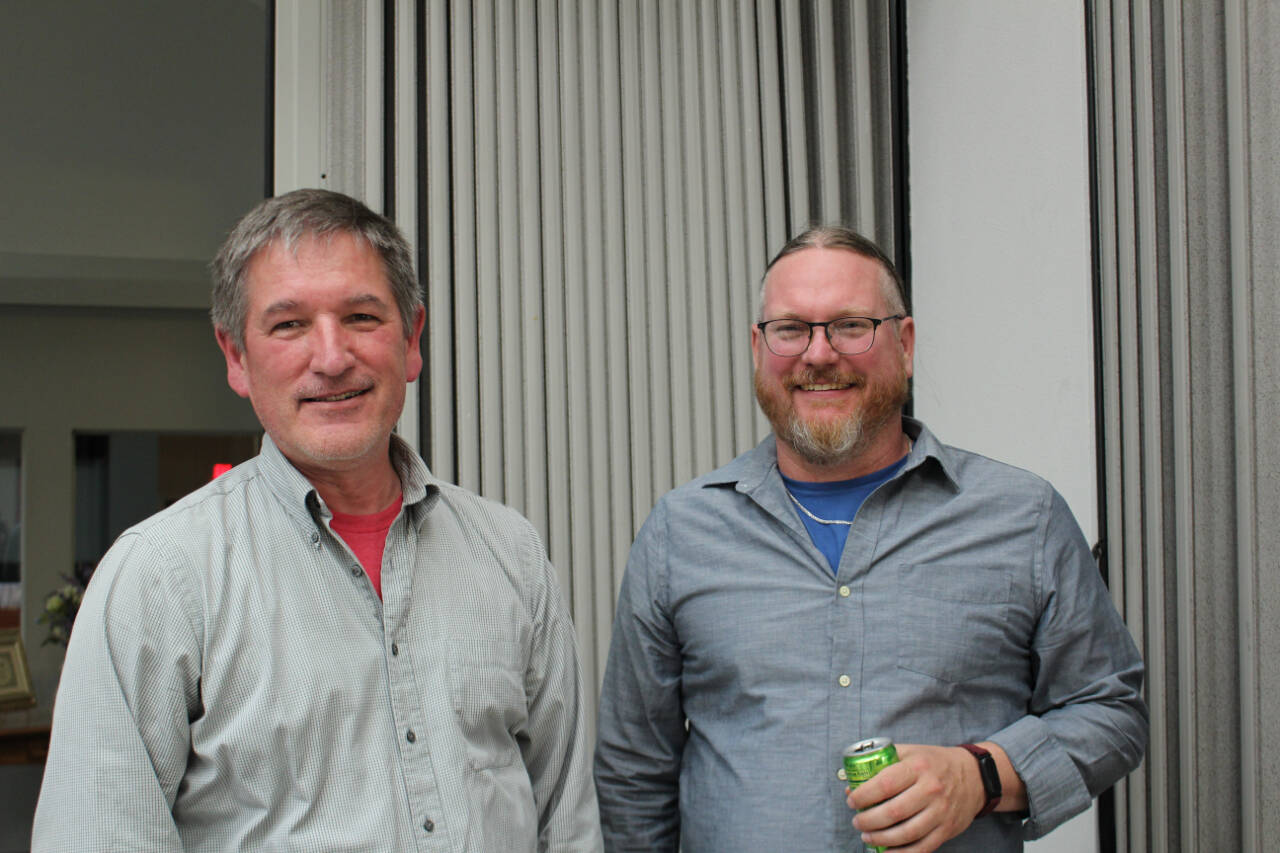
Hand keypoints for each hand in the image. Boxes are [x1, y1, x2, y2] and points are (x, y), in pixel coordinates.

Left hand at [845, 744, 983, 852]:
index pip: (884, 784)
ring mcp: (941, 812)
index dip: (863, 796)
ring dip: (881, 838)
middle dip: (868, 820)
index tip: (852, 800)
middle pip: (892, 812)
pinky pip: (922, 847)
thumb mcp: (910, 752)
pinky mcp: (947, 829)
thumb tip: (852, 785)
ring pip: (906, 833)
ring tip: (867, 836)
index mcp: (918, 767)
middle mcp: (931, 789)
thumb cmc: (934, 763)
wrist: (974, 776)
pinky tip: (886, 852)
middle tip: (857, 821)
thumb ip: (881, 764)